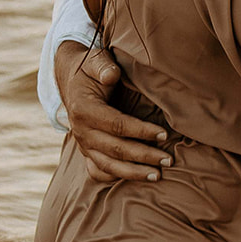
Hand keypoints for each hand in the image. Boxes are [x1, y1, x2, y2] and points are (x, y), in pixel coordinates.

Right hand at [55, 40, 171, 183]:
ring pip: (108, 165)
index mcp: (84, 110)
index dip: (141, 131)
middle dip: (143, 156)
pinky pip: (98, 171)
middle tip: (168, 160)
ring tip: (157, 176)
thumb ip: (103, 66)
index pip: (117, 125)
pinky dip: (115, 177)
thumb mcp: (96, 61)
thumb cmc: (91, 69)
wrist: (72, 80)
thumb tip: (111, 75)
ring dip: (133, 173)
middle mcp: (81, 131)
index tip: (163, 134)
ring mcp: (82, 144)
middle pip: (116, 149)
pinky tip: (135, 180)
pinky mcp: (86, 151)